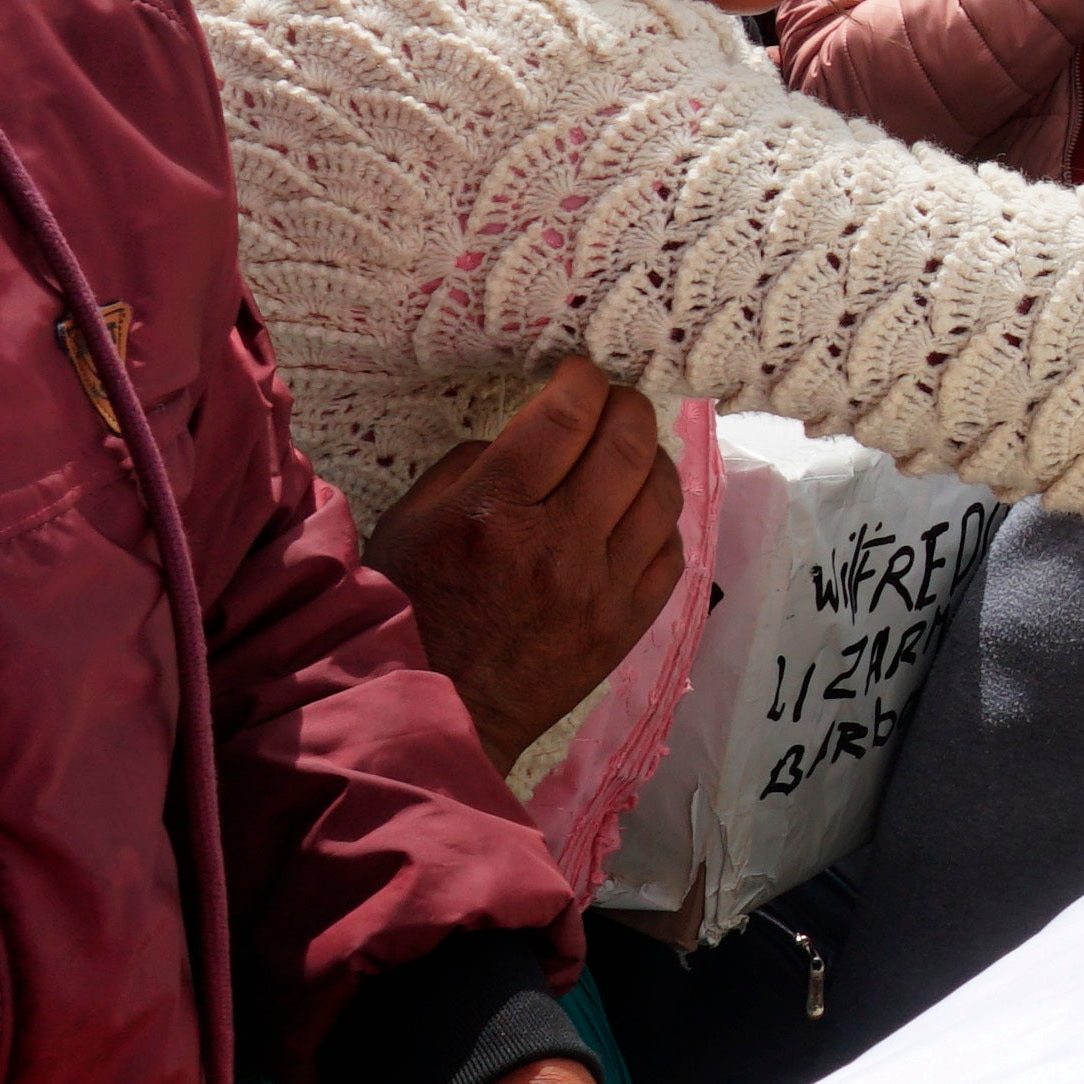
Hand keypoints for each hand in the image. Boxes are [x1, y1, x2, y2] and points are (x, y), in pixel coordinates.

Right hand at [366, 355, 686, 762]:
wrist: (438, 710)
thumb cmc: (412, 608)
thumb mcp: (412, 520)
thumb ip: (472, 464)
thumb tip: (533, 434)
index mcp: (493, 510)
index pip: (565, 417)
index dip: (582, 380)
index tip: (578, 373)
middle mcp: (557, 545)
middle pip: (628, 445)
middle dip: (627, 406)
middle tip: (613, 402)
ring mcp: (600, 589)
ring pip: (663, 495)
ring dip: (653, 458)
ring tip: (632, 452)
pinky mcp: (626, 626)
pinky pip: (672, 553)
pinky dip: (663, 520)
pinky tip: (640, 512)